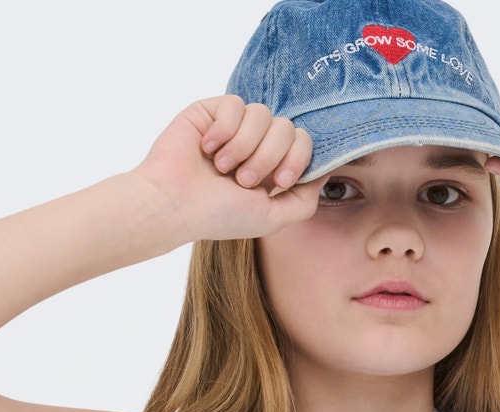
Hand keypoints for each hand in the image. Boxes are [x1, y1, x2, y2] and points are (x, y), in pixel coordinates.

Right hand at [132, 95, 319, 240]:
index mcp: (271, 167)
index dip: (297, 159)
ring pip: (263, 114)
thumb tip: (325, 172)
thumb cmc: (217, 216)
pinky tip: (207, 147)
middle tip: (242, 180)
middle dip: (267, 157)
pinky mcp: (213, 110)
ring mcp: (235, 126)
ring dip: (244, 147)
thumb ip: (303, 201)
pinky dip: (225, 130)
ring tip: (222, 168)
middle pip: (287, 128)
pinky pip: (237, 104)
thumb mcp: (271, 219)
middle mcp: (256, 144)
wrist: (174, 204)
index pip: (303, 143)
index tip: (277, 180)